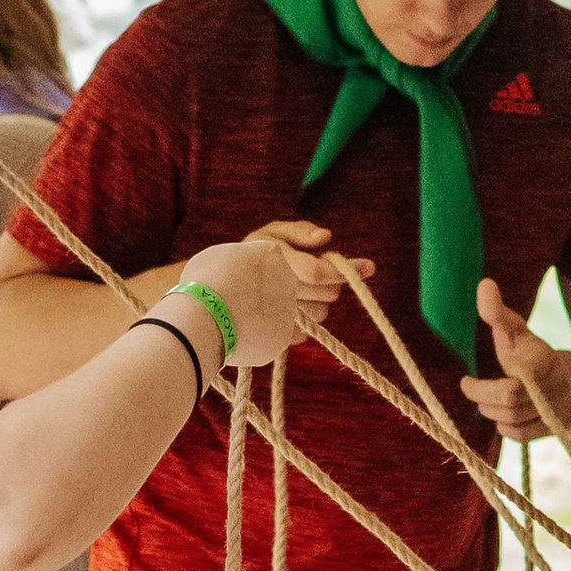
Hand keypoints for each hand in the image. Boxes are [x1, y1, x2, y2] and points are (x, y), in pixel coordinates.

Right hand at [183, 230, 365, 369]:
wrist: (200, 305)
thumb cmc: (234, 263)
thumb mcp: (264, 236)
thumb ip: (297, 232)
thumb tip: (327, 237)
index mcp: (282, 265)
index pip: (325, 271)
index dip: (350, 269)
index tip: (369, 266)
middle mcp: (285, 293)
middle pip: (329, 292)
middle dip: (327, 283)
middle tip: (308, 276)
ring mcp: (283, 318)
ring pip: (321, 313)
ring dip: (314, 303)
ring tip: (288, 294)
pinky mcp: (279, 338)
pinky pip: (304, 331)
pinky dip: (299, 321)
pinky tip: (280, 312)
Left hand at [459, 276, 569, 436]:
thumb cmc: (532, 354)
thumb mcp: (517, 331)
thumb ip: (498, 313)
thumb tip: (484, 283)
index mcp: (541, 363)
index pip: (510, 388)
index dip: (481, 390)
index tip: (465, 381)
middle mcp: (554, 388)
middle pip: (508, 406)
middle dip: (485, 399)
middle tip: (474, 390)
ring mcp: (557, 411)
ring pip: (512, 423)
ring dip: (493, 413)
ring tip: (489, 400)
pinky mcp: (557, 429)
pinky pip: (520, 437)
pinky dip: (506, 428)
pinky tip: (504, 415)